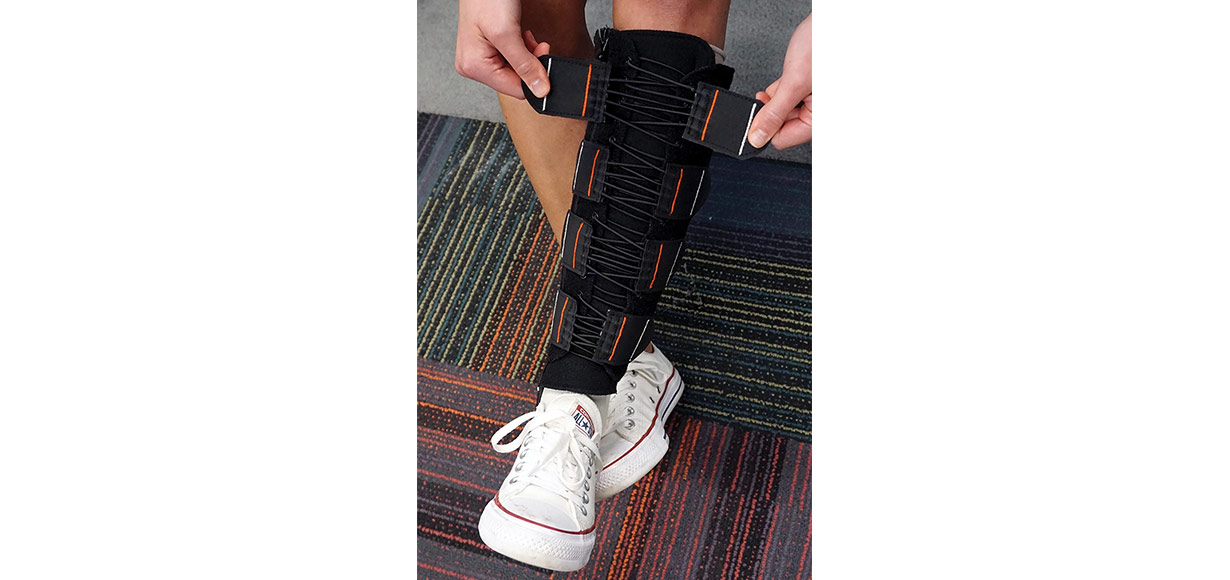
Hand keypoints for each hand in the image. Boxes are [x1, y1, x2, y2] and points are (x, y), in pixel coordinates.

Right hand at [455, 0, 551, 98]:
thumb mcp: (508, 33)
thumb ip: (525, 65)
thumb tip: (540, 90)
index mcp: (473, 66)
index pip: (514, 90)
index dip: (534, 77)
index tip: (544, 57)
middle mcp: (474, 65)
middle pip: (515, 80)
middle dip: (530, 64)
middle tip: (538, 45)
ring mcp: (480, 56)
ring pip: (515, 70)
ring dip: (528, 55)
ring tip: (527, 37)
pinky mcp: (489, 47)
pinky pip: (512, 58)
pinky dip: (523, 49)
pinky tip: (522, 35)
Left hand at [748, 14, 811, 149]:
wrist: (832, 22)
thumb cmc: (823, 45)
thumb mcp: (793, 83)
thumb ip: (774, 113)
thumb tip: (757, 137)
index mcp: (820, 120)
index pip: (782, 139)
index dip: (766, 126)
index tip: (758, 113)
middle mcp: (818, 113)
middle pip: (782, 125)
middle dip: (772, 107)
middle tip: (778, 87)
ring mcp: (813, 101)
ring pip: (782, 110)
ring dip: (777, 95)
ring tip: (791, 75)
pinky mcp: (807, 88)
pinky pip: (787, 96)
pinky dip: (782, 87)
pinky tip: (789, 73)